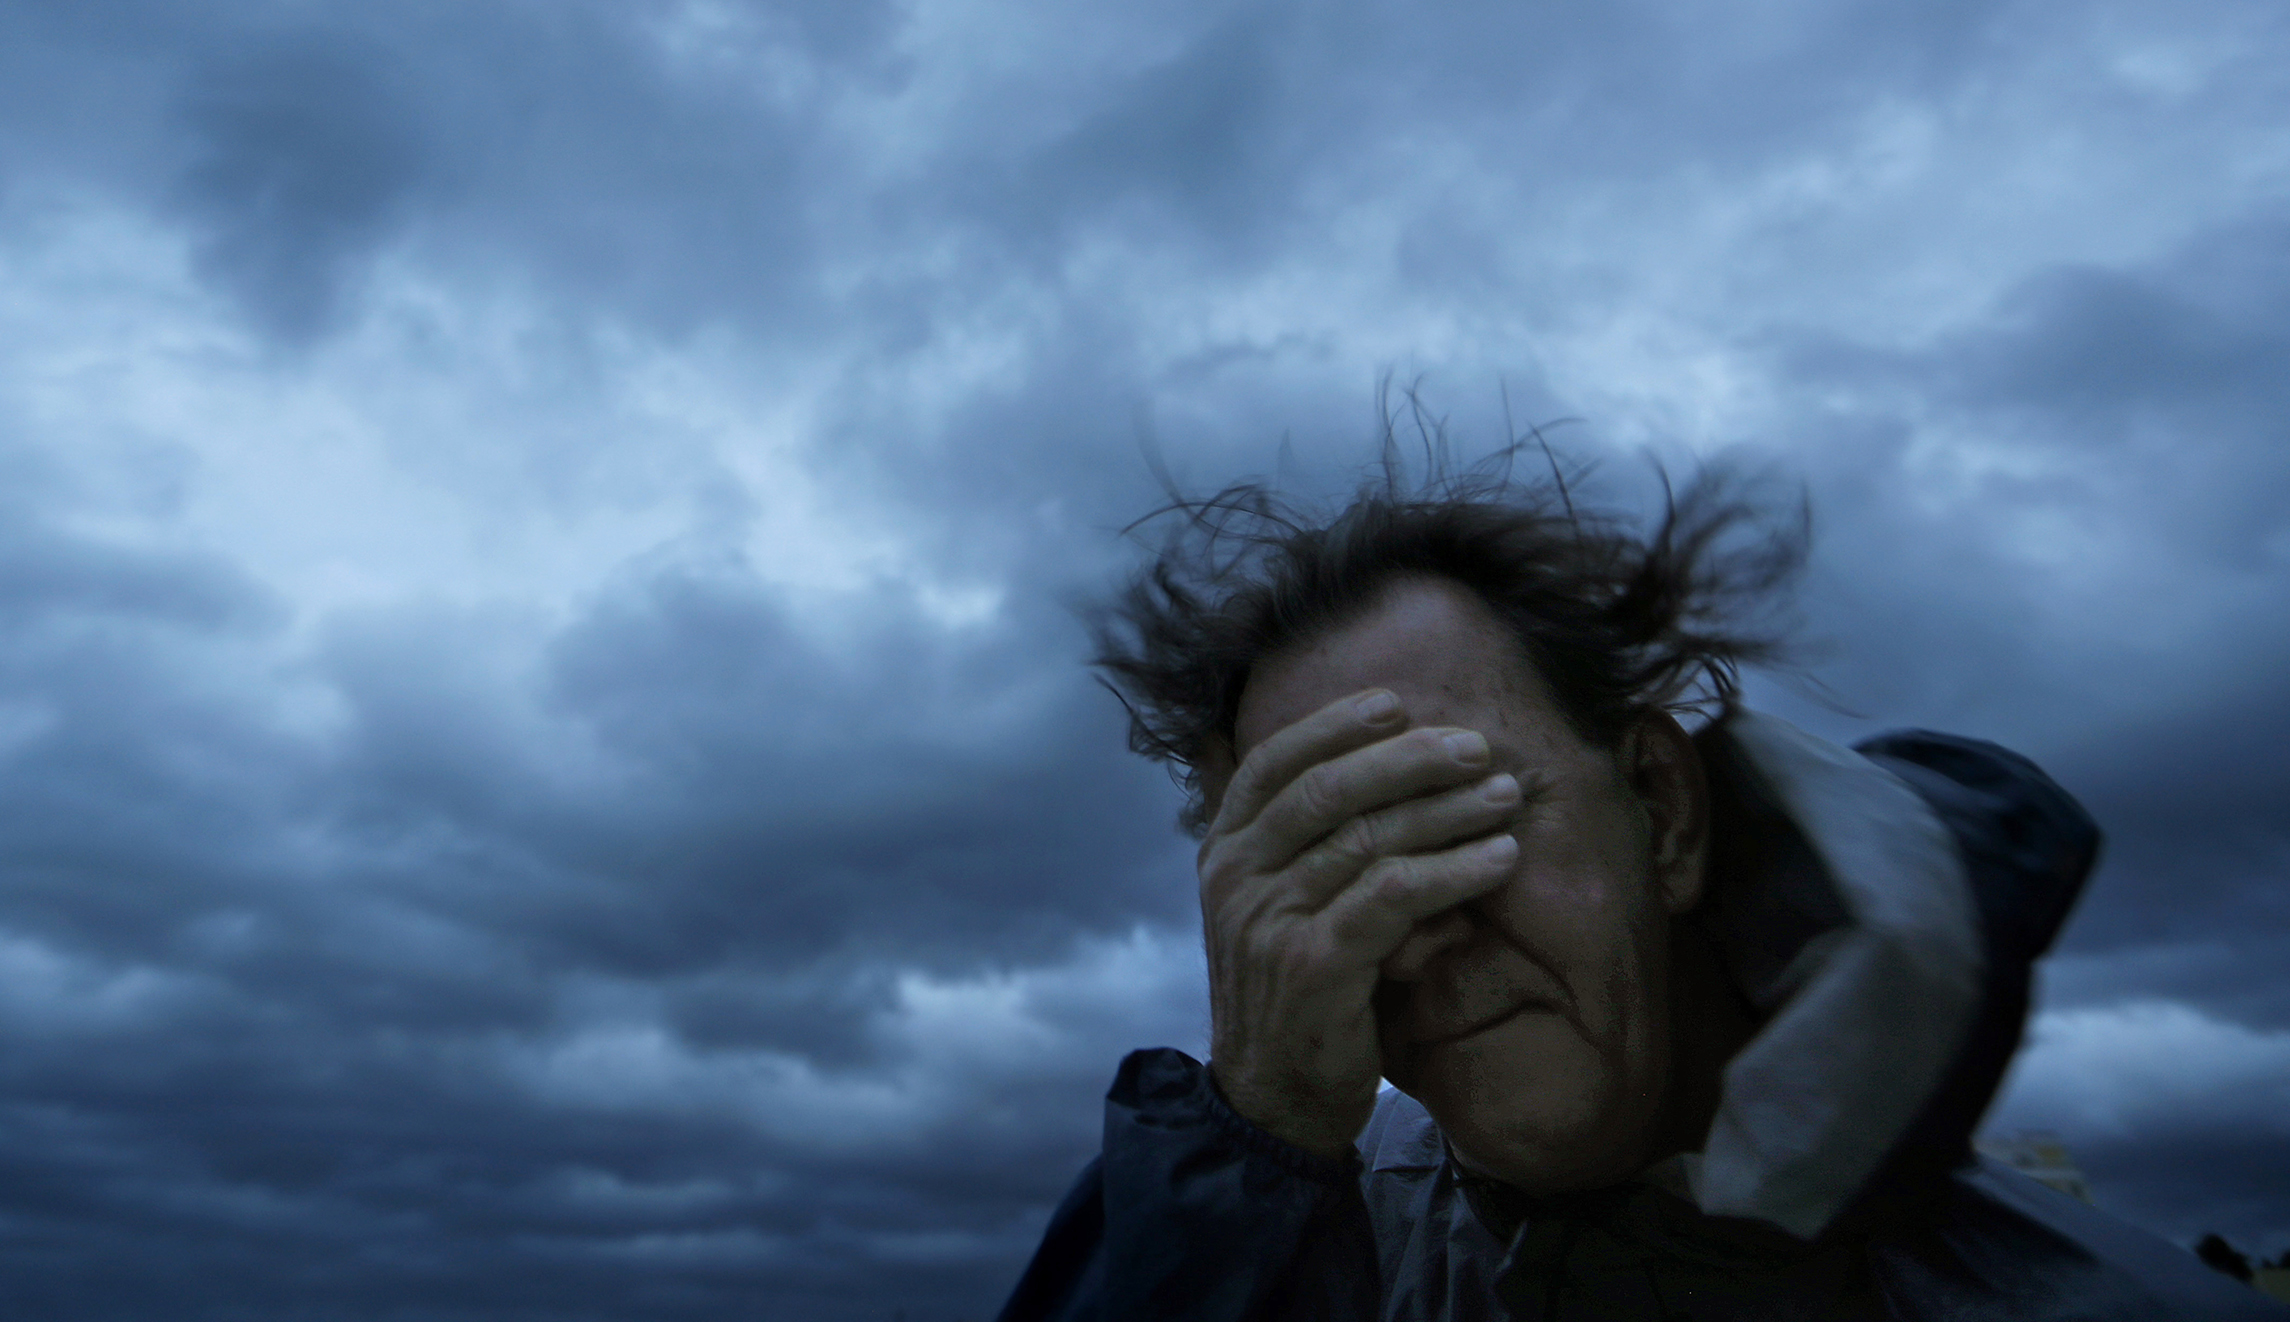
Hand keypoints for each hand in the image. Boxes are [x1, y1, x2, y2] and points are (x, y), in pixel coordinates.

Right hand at [1199, 689, 1521, 1156]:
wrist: (1273, 1101)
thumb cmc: (1292, 994)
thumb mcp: (1274, 907)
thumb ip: (1299, 843)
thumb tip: (1353, 763)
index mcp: (1224, 852)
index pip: (1271, 763)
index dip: (1333, 726)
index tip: (1394, 704)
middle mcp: (1236, 877)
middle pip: (1326, 791)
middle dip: (1407, 760)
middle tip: (1475, 748)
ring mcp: (1270, 920)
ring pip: (1366, 839)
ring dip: (1446, 812)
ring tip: (1504, 797)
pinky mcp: (1314, 963)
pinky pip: (1392, 896)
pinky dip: (1452, 871)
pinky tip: (1498, 860)